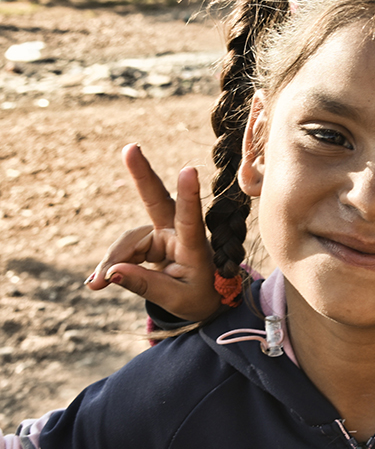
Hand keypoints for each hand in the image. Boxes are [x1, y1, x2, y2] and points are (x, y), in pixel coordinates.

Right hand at [86, 144, 221, 321]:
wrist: (203, 299)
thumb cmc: (199, 298)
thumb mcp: (178, 300)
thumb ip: (145, 286)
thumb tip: (112, 273)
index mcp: (195, 247)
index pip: (191, 219)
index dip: (189, 196)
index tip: (189, 170)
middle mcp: (179, 233)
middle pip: (158, 200)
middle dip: (142, 174)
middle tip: (130, 148)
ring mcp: (163, 233)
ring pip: (129, 240)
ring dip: (112, 260)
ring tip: (96, 285)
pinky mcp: (150, 239)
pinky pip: (123, 250)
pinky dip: (112, 265)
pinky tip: (100, 282)